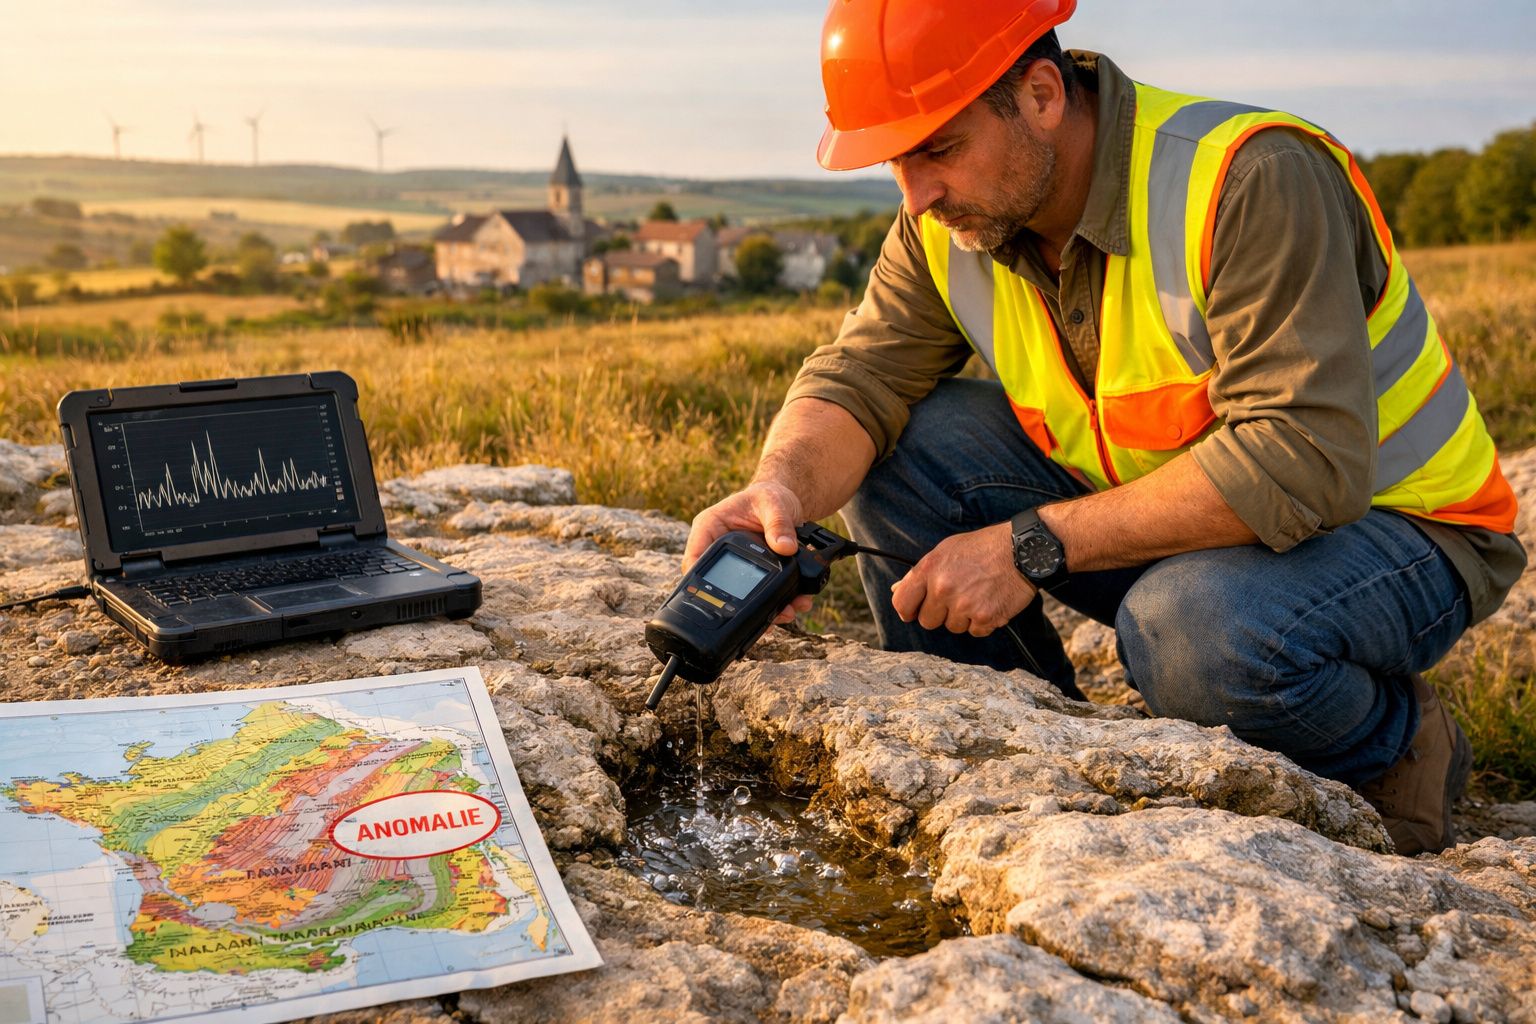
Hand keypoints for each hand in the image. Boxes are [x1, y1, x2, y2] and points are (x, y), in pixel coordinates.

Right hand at [683, 481, 813, 624]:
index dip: (697, 583)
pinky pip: (758, 593)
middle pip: (717, 584)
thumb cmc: (770, 496)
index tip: (716, 599)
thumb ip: (778, 523)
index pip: (694, 559)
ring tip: (787, 612)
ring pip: (740, 594)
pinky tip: (794, 604)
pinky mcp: (751, 573)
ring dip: (764, 608)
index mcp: (710, 528)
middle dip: (741, 604)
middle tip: (766, 615)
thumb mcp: (774, 503)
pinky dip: (776, 602)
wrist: (784, 501)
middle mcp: (717, 549)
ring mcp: (734, 564)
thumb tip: (786, 547)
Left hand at [890, 521, 1035, 635]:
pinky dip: (982, 622)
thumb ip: (921, 573)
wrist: (1022, 550)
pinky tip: (990, 602)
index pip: (902, 603)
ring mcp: (964, 606)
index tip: (915, 611)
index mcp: (929, 570)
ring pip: (952, 627)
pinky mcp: (985, 619)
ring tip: (977, 595)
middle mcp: (943, 589)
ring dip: (963, 617)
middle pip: (927, 621)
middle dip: (939, 613)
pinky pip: (975, 632)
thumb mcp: (946, 550)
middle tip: (957, 597)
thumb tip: (898, 590)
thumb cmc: (983, 547)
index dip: (908, 610)